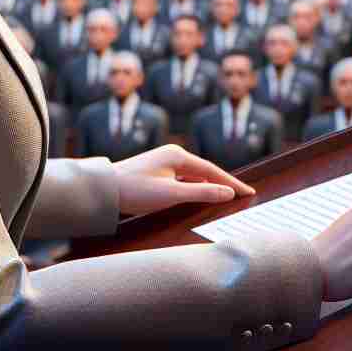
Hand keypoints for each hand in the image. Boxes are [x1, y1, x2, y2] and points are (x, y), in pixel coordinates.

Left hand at [109, 144, 255, 215]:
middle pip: (205, 170)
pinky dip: (195, 187)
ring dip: (210, 185)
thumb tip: (227, 192)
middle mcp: (173, 155)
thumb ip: (201, 193)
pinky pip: (183, 179)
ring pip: (194, 175)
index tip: (248, 192)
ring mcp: (164, 162)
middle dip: (224, 183)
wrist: (104, 189)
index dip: (232, 183)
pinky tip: (200, 195)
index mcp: (178, 155)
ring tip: (227, 195)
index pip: (213, 170)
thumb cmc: (135, 190)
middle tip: (243, 194)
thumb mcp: (171, 195)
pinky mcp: (157, 171)